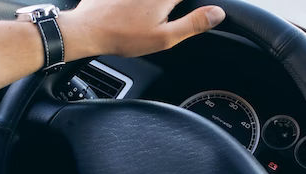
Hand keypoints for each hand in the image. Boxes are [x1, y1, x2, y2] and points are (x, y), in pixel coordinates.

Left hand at [59, 0, 225, 57]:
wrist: (87, 29)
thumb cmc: (124, 36)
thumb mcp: (164, 38)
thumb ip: (193, 23)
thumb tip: (218, 13)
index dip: (199, 4)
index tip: (200, 9)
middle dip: (174, 7)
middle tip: (168, 17)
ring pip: (157, 1)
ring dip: (160, 7)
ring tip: (149, 21)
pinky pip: (139, 0)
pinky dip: (142, 5)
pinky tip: (137, 11)